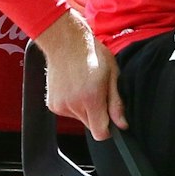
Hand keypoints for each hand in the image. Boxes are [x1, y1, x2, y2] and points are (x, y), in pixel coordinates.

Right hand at [38, 9, 125, 140]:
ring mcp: (60, 106)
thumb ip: (117, 103)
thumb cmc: (92, 54)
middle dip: (98, 114)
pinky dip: (74, 104)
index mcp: (90, 99)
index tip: (111, 117)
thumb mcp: (113, 75)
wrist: (66, 42)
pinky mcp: (52, 104)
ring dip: (85, 109)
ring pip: (80, 118)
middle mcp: (73, 105)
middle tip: (99, 93)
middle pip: (91, 125)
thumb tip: (122, 124)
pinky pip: (69, 112)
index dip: (109, 128)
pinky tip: (75, 87)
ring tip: (86, 86)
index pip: (100, 133)